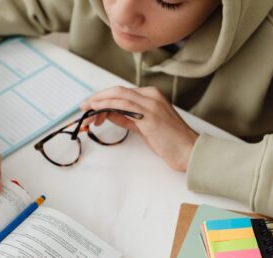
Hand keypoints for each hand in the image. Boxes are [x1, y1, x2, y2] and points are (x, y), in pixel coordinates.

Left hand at [81, 86, 197, 170]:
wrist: (189, 151)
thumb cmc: (170, 142)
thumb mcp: (145, 127)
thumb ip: (128, 118)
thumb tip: (109, 114)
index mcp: (152, 96)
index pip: (122, 93)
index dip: (104, 98)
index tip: (91, 106)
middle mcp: (151, 96)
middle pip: (117, 91)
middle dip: (97, 97)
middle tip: (83, 106)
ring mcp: (151, 104)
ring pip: (118, 95)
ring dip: (98, 102)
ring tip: (86, 110)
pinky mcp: (150, 115)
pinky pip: (124, 106)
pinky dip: (107, 105)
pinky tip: (97, 110)